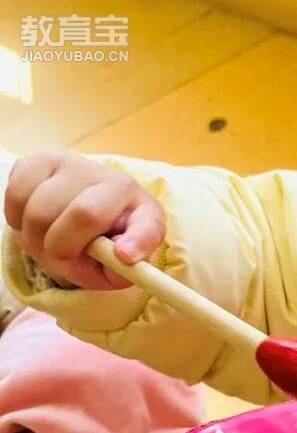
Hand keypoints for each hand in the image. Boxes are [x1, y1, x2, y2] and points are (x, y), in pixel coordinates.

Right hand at [4, 149, 164, 289]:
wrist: (77, 215)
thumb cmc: (101, 244)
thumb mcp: (117, 267)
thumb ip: (119, 271)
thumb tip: (121, 258)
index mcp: (141, 208)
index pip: (144, 222)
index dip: (137, 240)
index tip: (125, 257)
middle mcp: (109, 178)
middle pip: (82, 216)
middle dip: (63, 249)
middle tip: (61, 255)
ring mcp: (73, 164)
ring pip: (40, 211)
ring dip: (35, 238)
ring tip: (46, 239)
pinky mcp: (39, 161)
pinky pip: (16, 195)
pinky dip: (17, 219)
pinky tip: (32, 220)